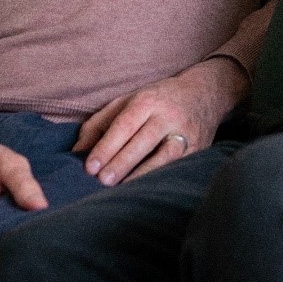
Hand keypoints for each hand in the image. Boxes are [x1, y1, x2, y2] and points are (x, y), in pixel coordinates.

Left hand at [74, 57, 247, 185]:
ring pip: (164, 156)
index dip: (107, 146)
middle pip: (143, 141)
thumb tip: (76, 151)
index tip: (90, 167)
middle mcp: (168, 115)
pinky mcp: (198, 149)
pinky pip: (179, 166)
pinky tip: (145, 190)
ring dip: (142, 174)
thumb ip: (99, 123)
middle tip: (102, 181)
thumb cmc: (157, 100)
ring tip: (121, 190)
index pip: (125, 125)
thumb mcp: (128, 101)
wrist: (205, 93)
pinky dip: (161, 178)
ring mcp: (185, 133)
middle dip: (121, 162)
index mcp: (148, 101)